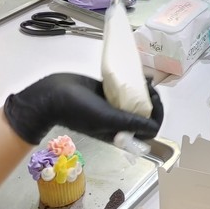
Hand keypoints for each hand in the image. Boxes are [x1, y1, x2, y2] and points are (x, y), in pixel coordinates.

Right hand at [3, 73, 163, 144]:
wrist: (52, 95)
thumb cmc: (78, 110)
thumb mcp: (105, 119)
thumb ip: (129, 123)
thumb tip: (154, 129)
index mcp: (119, 133)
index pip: (148, 131)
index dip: (157, 117)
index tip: (155, 100)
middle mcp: (118, 122)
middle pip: (145, 115)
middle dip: (153, 102)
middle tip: (150, 87)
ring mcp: (112, 107)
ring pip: (137, 102)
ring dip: (146, 92)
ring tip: (145, 80)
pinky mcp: (107, 93)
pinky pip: (126, 91)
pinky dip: (135, 84)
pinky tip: (138, 75)